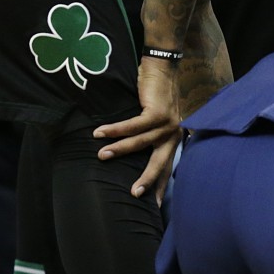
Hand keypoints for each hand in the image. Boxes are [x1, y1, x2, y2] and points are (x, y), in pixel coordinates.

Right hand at [93, 57, 180, 202]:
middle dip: (147, 180)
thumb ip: (149, 137)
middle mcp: (174, 134)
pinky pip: (133, 125)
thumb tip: (131, 155)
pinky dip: (115, 130)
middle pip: (160, 163)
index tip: (154, 206)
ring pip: (141, 143)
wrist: (160, 67)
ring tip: (100, 156)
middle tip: (134, 194)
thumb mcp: (153, 120)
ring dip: (119, 150)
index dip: (160, 185)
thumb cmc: (152, 95)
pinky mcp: (157, 112)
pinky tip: (99, 133)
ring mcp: (168, 123)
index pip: (167, 167)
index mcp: (174, 139)